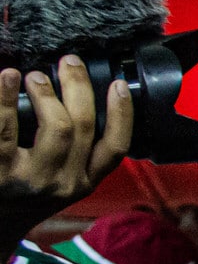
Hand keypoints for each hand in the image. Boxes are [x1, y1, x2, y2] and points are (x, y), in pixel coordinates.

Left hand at [0, 57, 133, 248]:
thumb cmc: (16, 200)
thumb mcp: (57, 187)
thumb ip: (74, 157)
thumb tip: (78, 102)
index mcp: (82, 184)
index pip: (114, 148)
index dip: (121, 114)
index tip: (118, 85)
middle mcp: (62, 184)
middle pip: (82, 127)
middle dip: (78, 87)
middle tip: (69, 63)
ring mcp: (30, 180)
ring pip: (56, 127)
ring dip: (46, 92)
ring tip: (32, 75)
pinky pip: (5, 128)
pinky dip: (7, 97)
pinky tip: (7, 79)